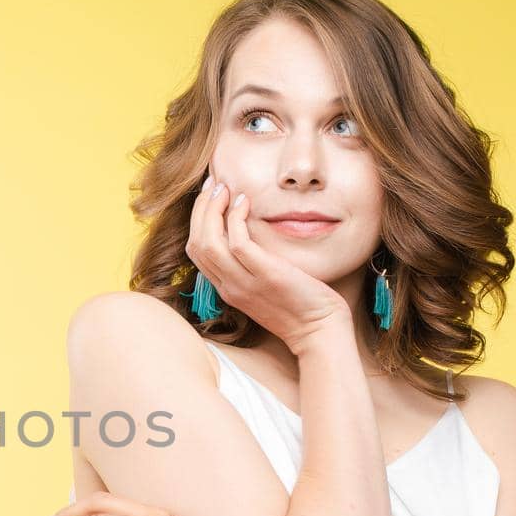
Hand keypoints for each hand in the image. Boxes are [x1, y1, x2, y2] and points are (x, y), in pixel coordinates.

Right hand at [185, 168, 351, 354]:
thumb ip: (251, 265)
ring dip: (212, 209)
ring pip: (209, 242)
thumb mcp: (265, 286)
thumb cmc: (299, 307)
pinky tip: (244, 202)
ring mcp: (244, 283)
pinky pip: (237, 243)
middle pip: (197, 243)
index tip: (210, 196)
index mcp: (227, 288)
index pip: (196, 251)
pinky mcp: (266, 276)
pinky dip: (235, 218)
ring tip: (225, 188)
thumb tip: (247, 233)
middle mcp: (229, 286)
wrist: (319, 331)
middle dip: (201, 208)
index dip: (197, 219)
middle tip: (214, 184)